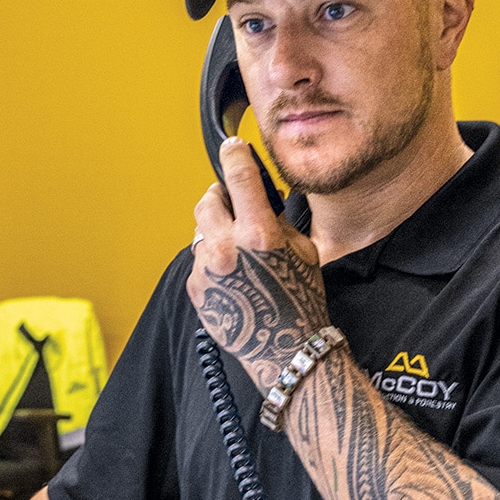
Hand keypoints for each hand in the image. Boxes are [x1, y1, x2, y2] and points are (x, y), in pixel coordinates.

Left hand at [187, 137, 328, 392]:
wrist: (286, 351)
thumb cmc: (301, 302)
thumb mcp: (303, 251)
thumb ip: (276, 221)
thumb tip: (260, 200)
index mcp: (258, 234)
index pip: (239, 178)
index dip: (235, 156)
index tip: (232, 147)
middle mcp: (227, 249)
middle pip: (208, 200)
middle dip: (221, 198)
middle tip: (235, 206)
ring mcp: (207, 270)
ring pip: (201, 232)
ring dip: (216, 232)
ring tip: (237, 250)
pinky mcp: (196, 289)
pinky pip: (199, 260)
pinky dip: (212, 260)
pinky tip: (232, 276)